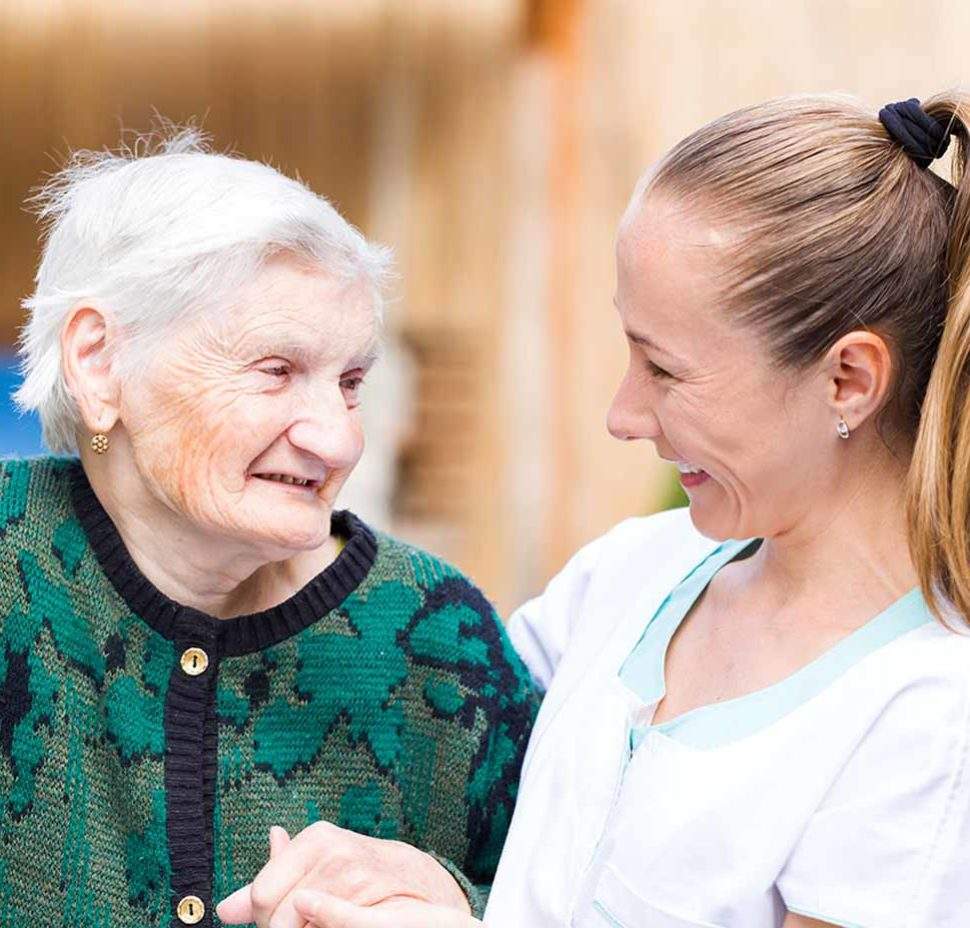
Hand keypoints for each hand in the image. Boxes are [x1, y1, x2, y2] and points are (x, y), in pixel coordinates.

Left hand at [216, 821, 471, 927]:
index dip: (265, 918)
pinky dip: (320, 924)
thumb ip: (269, 884)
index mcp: (314, 838)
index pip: (262, 894)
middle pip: (278, 916)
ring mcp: (353, 874)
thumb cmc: (355, 872)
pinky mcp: (368, 896)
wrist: (416, 878)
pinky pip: (327, 924)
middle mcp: (333, 849)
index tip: (279, 921)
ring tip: (319, 923)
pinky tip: (322, 923)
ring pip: (301, 924)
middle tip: (303, 924)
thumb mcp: (314, 867)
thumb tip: (223, 910)